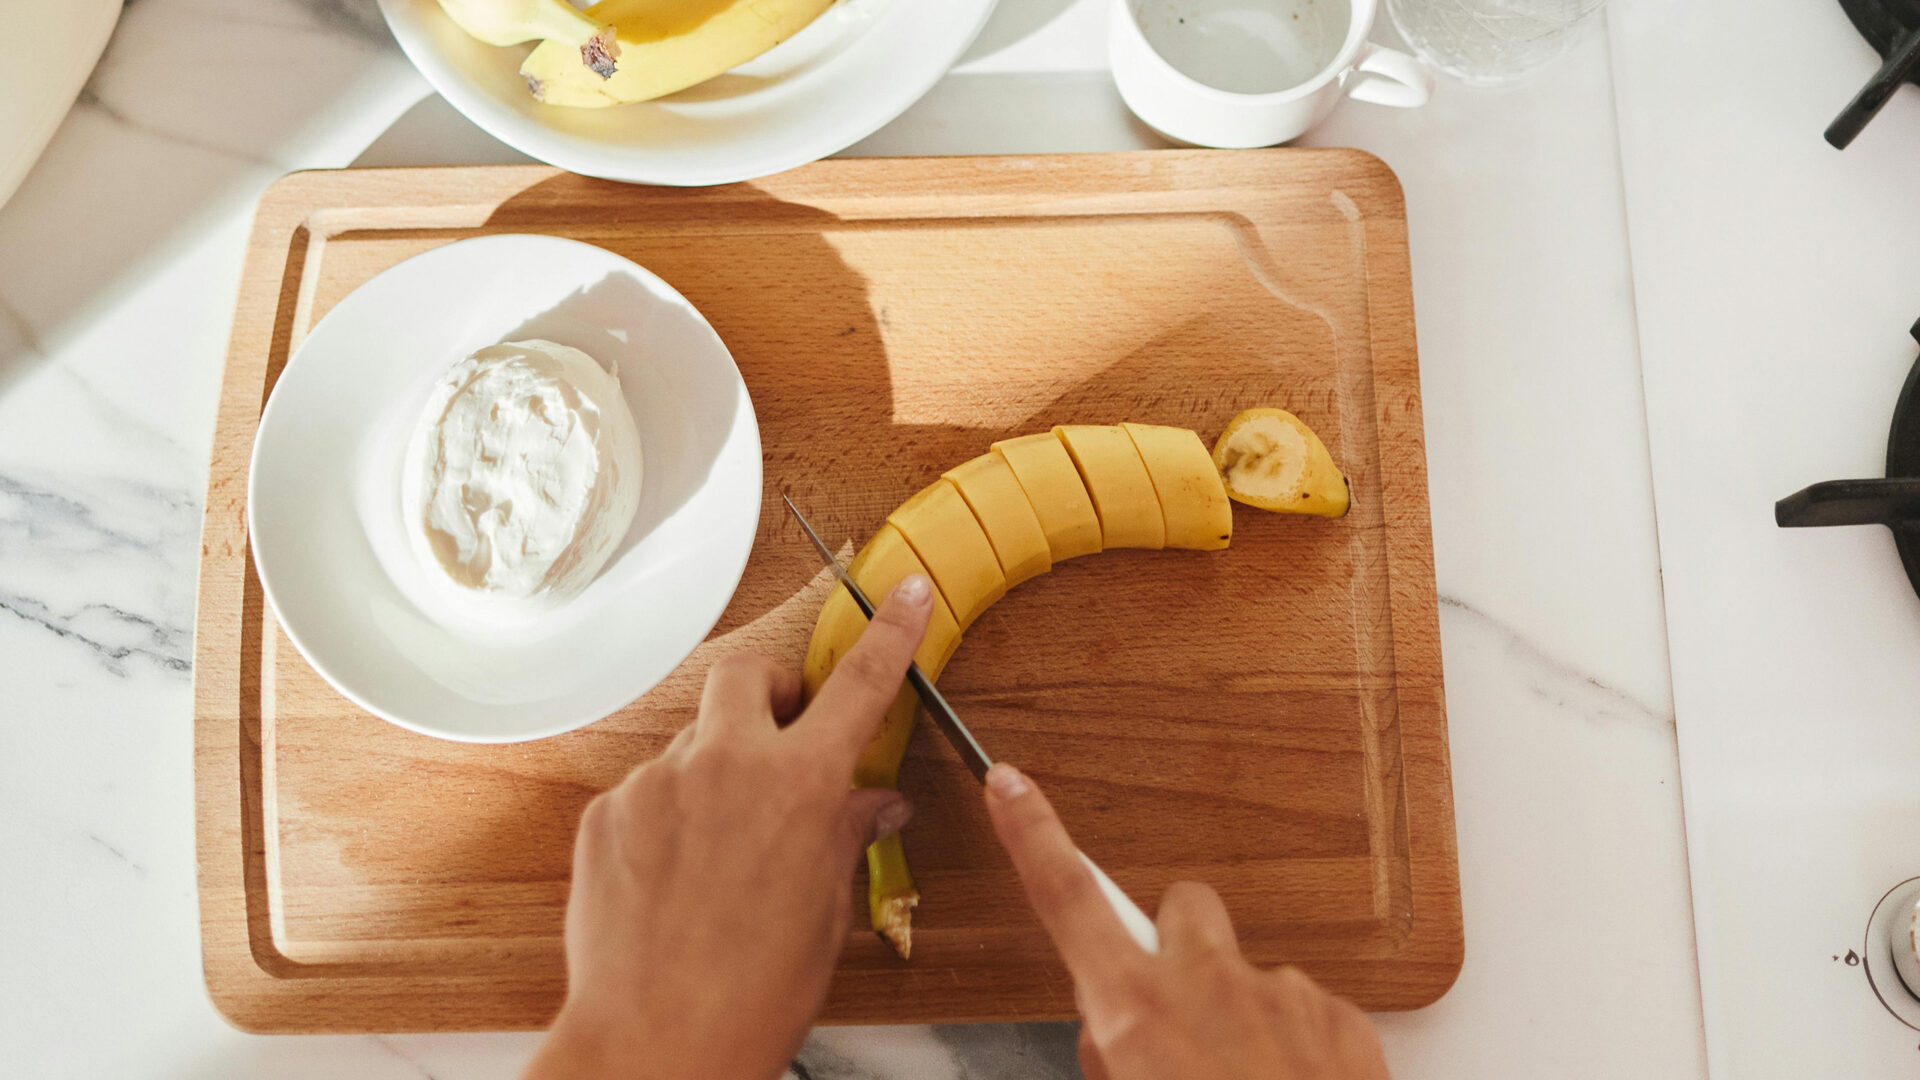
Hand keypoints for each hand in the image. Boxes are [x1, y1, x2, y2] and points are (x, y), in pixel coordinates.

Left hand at [524, 574, 936, 1079]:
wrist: (657, 1044)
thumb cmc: (754, 993)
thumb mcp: (827, 911)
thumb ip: (845, 836)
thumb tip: (874, 803)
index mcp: (799, 786)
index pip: (858, 685)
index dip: (890, 632)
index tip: (903, 593)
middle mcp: (724, 766)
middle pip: (747, 672)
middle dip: (770, 688)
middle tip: (784, 733)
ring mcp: (656, 785)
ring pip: (693, 741)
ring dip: (715, 770)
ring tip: (722, 849)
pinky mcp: (606, 814)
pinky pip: (647, 790)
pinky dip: (670, 816)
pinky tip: (678, 876)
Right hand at [984, 763, 1390, 1079]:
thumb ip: (1112, 1057)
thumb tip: (1116, 1040)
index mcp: (1134, 1013)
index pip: (1065, 897)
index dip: (1032, 833)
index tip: (1011, 785)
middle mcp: (1205, 985)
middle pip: (1180, 907)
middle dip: (1177, 943)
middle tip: (1177, 1011)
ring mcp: (1278, 993)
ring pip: (1247, 969)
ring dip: (1240, 1010)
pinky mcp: (1339, 1016)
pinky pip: (1303, 1005)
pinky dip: (1293, 1043)